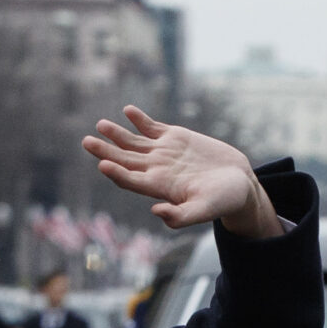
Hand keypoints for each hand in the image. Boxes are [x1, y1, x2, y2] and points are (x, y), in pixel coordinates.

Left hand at [83, 108, 274, 236]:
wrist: (239, 183)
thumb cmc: (224, 201)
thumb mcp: (206, 210)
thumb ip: (181, 216)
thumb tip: (156, 212)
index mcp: (161, 188)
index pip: (131, 180)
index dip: (117, 173)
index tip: (103, 165)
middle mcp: (157, 169)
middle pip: (125, 160)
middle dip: (105, 151)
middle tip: (87, 142)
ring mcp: (164, 152)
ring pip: (133, 142)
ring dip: (116, 134)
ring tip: (100, 125)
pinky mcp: (176, 138)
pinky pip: (152, 127)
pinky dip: (140, 119)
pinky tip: (128, 111)